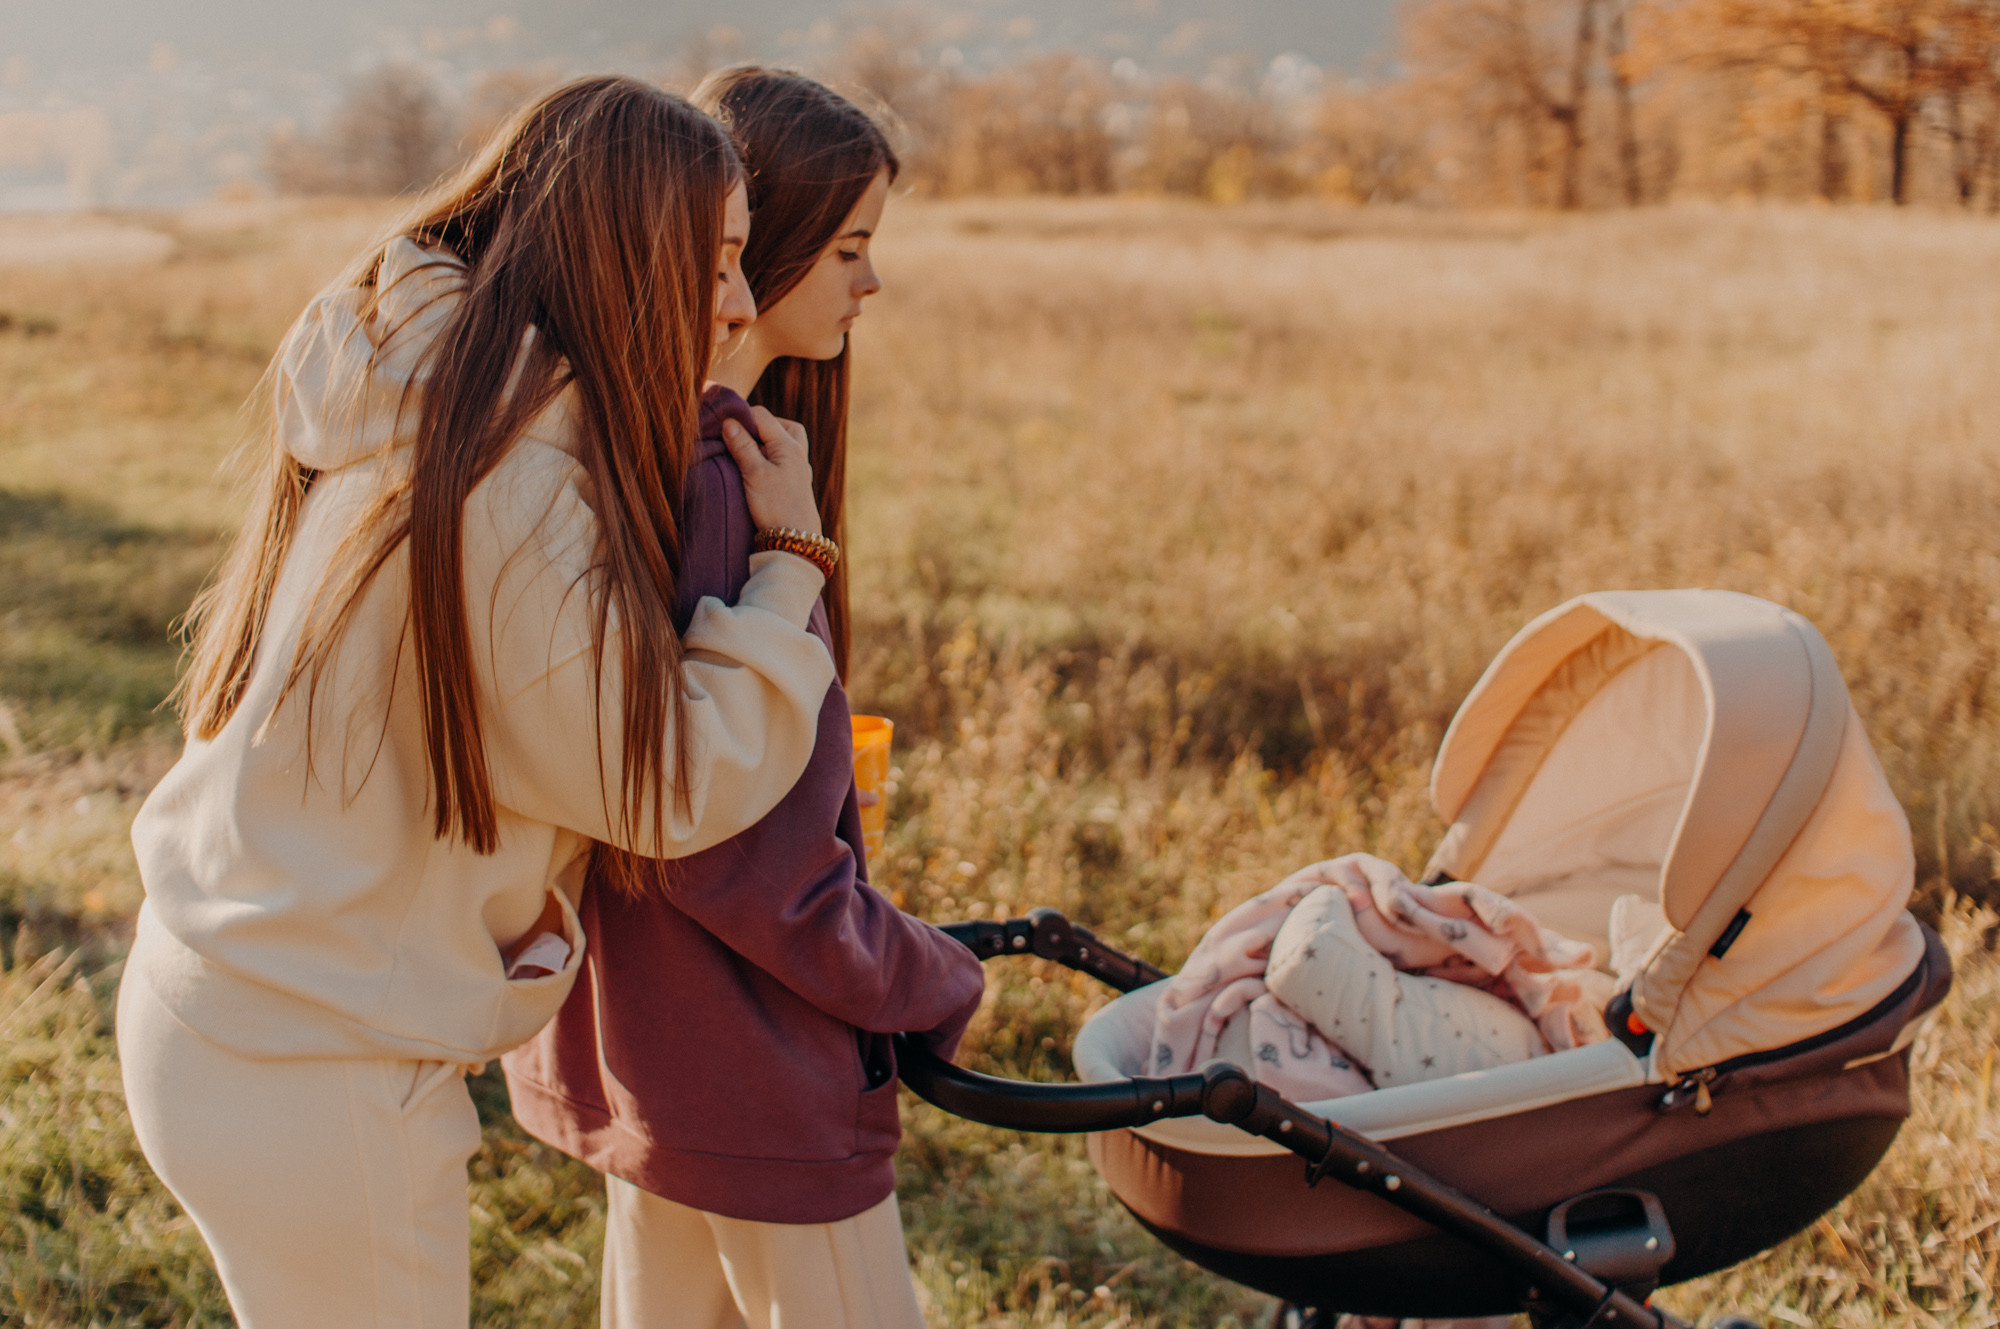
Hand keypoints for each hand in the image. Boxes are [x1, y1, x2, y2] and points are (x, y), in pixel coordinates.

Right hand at [720, 407, 821, 536]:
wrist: (796, 540)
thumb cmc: (775, 507)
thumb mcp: (754, 474)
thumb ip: (742, 446)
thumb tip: (729, 422)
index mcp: (789, 445)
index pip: (762, 416)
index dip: (741, 417)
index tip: (722, 427)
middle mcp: (798, 453)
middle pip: (780, 424)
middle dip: (758, 425)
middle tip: (739, 436)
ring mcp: (799, 468)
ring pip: (785, 441)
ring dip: (766, 441)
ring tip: (748, 451)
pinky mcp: (796, 482)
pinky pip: (785, 458)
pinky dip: (771, 456)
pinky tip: (759, 468)